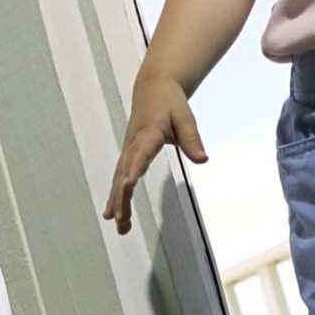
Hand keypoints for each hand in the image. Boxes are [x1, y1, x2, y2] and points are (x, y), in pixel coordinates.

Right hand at [102, 78, 206, 235]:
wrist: (154, 87)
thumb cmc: (170, 102)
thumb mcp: (185, 117)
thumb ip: (192, 139)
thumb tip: (203, 159)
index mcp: (148, 132)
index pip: (140, 153)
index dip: (133, 169)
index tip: (126, 185)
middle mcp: (134, 143)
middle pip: (124, 172)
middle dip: (121, 197)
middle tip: (121, 220)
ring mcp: (128, 149)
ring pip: (119, 178)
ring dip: (117, 202)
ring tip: (118, 226)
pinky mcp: (128, 154)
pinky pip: (119, 176)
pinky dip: (115, 194)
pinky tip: (111, 213)